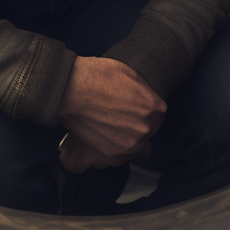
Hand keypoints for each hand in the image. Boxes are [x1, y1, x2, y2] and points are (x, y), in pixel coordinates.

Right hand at [57, 56, 165, 173]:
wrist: (71, 89)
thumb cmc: (98, 76)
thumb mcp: (131, 73)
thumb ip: (145, 91)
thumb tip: (147, 99)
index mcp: (155, 107)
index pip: (157, 113)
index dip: (144, 108)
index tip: (133, 106)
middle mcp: (147, 129)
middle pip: (148, 130)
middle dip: (136, 123)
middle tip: (119, 114)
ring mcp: (131, 145)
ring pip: (135, 145)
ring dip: (126, 137)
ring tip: (110, 124)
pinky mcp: (114, 156)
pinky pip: (121, 155)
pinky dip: (113, 147)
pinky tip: (104, 133)